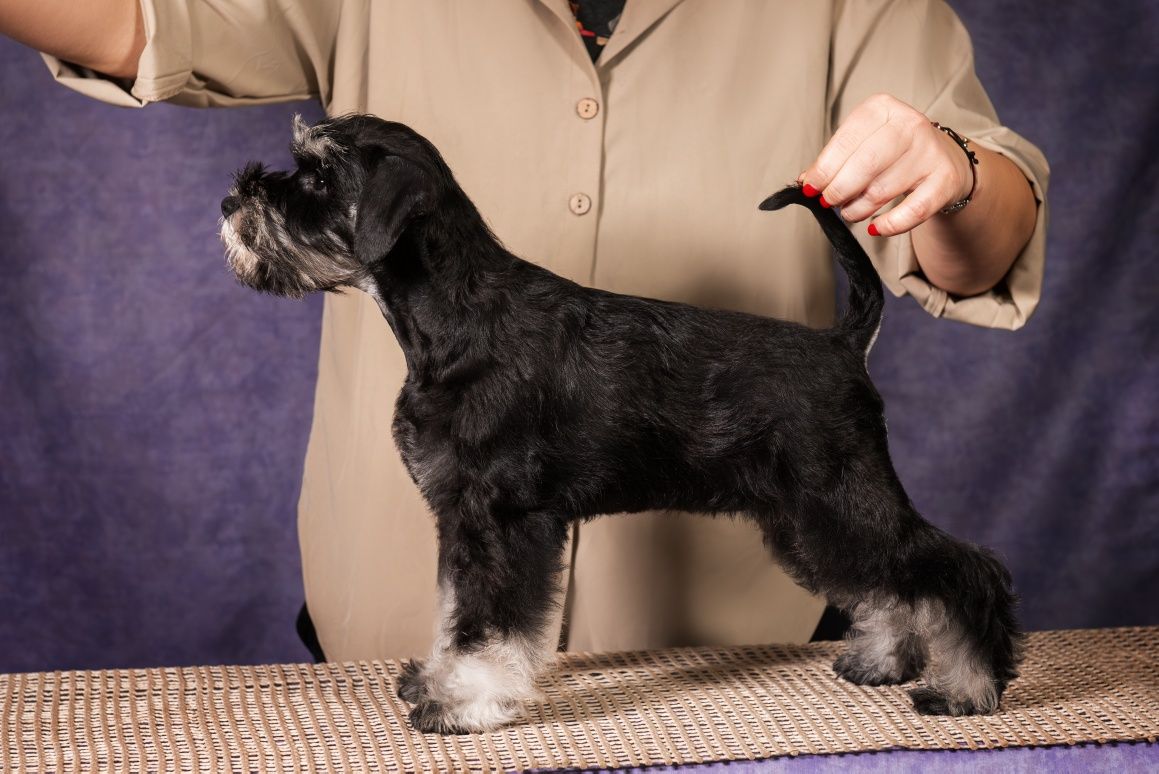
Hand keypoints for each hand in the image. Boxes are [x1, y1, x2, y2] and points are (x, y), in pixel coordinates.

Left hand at [799, 93, 974, 236]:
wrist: (945, 159)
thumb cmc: (893, 152)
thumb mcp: (863, 144)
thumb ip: (835, 160)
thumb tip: (807, 181)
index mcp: (882, 108)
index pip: (845, 141)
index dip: (824, 169)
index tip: (811, 188)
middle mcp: (910, 124)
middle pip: (864, 164)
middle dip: (839, 189)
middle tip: (829, 202)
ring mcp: (930, 152)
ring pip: (882, 190)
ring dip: (858, 208)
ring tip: (850, 212)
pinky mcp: (945, 180)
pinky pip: (913, 211)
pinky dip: (890, 225)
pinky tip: (875, 227)